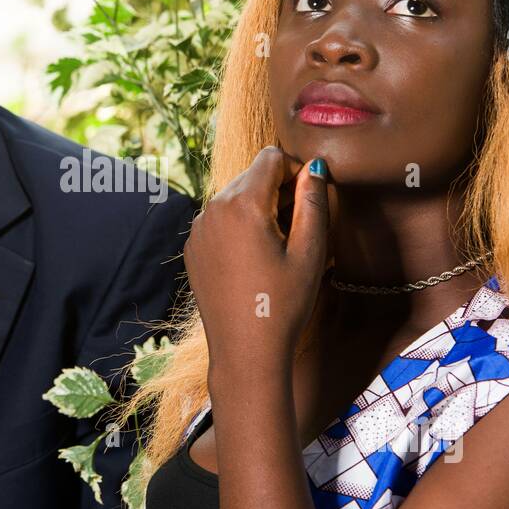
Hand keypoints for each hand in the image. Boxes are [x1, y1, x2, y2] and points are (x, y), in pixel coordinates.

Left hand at [184, 146, 334, 378]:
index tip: (310, 201)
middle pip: (252, 175)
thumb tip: (315, 167)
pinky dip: (239, 227)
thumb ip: (313, 201)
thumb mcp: (310, 251)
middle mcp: (212, 208)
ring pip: (235, 196)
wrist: (245, 351)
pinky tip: (254, 260)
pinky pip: (219, 220)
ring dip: (259, 208)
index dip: (297, 172)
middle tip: (298, 229)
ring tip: (277, 247)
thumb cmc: (283, 304)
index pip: (271, 157)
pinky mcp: (193, 248)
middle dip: (278, 191)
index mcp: (242, 204)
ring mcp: (198, 229)